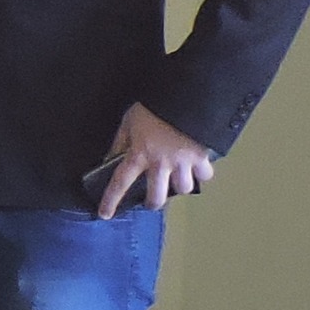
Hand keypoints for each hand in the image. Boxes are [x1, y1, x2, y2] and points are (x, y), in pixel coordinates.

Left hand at [90, 103, 213, 216]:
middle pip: (156, 197)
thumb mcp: (129, 121)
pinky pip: (204, 175)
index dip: (111, 200)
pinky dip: (201, 174)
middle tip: (152, 199)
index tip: (104, 214)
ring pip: (183, 189)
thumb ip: (120, 142)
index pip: (120, 182)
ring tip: (177, 179)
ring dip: (179, 186)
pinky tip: (197, 168)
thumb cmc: (153, 106)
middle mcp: (160, 163)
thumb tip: (109, 158)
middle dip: (153, 203)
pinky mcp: (201, 157)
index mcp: (138, 154)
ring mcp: (182, 162)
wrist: (185, 96)